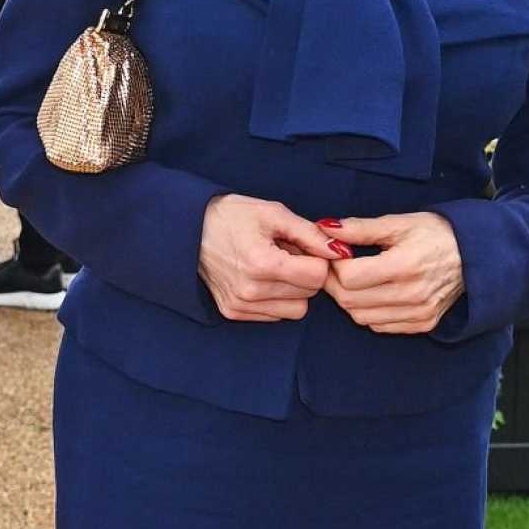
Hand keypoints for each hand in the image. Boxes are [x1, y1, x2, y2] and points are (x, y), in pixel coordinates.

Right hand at [198, 194, 341, 321]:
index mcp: (262, 263)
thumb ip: (310, 234)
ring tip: (275, 266)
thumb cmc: (231, 216)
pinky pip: (275, 315)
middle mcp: (251, 291)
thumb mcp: (273, 214)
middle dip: (306, 273)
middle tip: (287, 253)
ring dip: (293, 290)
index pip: (317, 276)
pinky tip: (262, 278)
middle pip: (309, 294)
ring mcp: (241, 305)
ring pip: (296, 310)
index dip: (318, 258)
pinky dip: (277, 299)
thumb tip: (340, 252)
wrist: (188, 229)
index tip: (305, 246)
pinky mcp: (233, 313)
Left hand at [320, 212, 463, 333]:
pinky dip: (369, 313)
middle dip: (335, 284)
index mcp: (404, 265)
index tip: (336, 255)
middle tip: (337, 269)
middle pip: (350, 301)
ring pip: (361, 318)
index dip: (334, 266)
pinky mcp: (422, 324)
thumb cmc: (436, 233)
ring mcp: (418, 313)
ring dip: (350, 300)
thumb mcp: (399, 223)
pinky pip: (380, 326)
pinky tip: (374, 294)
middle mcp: (412, 294)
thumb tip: (325, 227)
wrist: (474, 254)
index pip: (349, 277)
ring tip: (356, 280)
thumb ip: (359, 228)